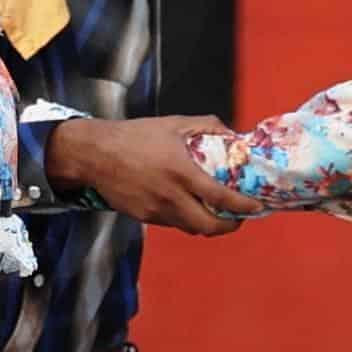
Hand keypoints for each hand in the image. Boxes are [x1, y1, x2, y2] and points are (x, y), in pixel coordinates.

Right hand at [50, 114, 260, 235]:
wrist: (95, 154)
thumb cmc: (135, 136)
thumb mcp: (174, 123)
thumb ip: (206, 126)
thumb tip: (231, 134)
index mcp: (182, 172)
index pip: (221, 197)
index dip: (244, 206)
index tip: (256, 206)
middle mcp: (171, 196)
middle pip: (209, 226)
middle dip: (230, 226)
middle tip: (239, 218)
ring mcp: (157, 210)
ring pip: (191, 228)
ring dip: (208, 224)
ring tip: (217, 213)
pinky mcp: (145, 217)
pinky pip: (173, 224)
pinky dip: (186, 219)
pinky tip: (189, 206)